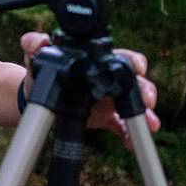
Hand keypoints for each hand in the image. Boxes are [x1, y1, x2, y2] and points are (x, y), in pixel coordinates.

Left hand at [19, 32, 160, 148]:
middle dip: (145, 90)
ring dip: (144, 114)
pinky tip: (132, 144)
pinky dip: (129, 135)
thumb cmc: (40, 70)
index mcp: (97, 62)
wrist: (35, 96)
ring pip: (133, 105)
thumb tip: (39, 41)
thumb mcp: (36, 56)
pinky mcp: (106, 118)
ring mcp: (110, 99)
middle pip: (135, 81)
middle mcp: (108, 79)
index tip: (139, 67)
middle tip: (149, 100)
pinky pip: (122, 127)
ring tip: (150, 124)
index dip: (133, 61)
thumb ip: (35, 43)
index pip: (121, 57)